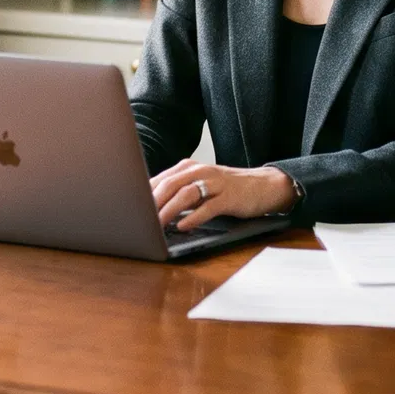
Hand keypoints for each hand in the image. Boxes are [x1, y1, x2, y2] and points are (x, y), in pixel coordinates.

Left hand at [150, 159, 296, 230]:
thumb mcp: (200, 185)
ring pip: (186, 194)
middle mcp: (200, 171)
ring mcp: (215, 183)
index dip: (144, 194)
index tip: (131, 209)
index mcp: (189, 167)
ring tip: (157, 225)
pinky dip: (193, 217)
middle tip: (139, 219)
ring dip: (169, 210)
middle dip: (152, 202)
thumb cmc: (226, 188)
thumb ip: (178, 192)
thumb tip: (150, 207)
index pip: (160, 179)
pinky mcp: (229, 197)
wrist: (263, 185)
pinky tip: (183, 226)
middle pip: (170, 184)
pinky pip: (208, 207)